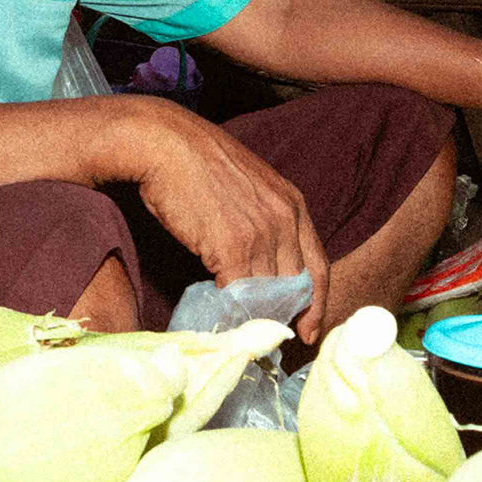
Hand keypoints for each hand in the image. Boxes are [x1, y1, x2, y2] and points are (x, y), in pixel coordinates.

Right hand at [123, 103, 331, 338]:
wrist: (164, 144)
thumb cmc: (197, 164)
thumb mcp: (249, 187)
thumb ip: (265, 221)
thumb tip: (261, 265)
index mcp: (293, 204)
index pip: (318, 268)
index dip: (316, 305)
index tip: (307, 330)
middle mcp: (285, 220)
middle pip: (295, 287)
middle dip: (283, 316)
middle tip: (266, 337)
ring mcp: (261, 234)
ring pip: (267, 294)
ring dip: (253, 316)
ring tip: (239, 329)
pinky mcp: (232, 246)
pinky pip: (239, 293)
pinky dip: (230, 310)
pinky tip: (219, 315)